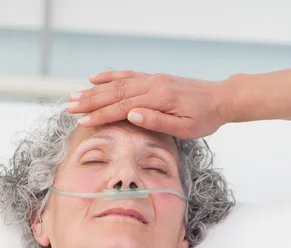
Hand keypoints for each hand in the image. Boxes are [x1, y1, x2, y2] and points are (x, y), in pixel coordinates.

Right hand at [64, 71, 232, 139]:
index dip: (101, 115)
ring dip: (95, 90)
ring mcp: (154, 79)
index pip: (123, 108)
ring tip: (75, 95)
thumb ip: (158, 122)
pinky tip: (95, 78)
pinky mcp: (156, 78)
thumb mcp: (186, 128)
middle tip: (68, 107)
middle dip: (90, 101)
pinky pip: (129, 75)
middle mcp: (154, 85)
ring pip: (119, 83)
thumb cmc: (206, 118)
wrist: (221, 99)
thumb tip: (132, 115)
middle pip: (115, 93)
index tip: (82, 121)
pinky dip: (111, 76)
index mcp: (159, 99)